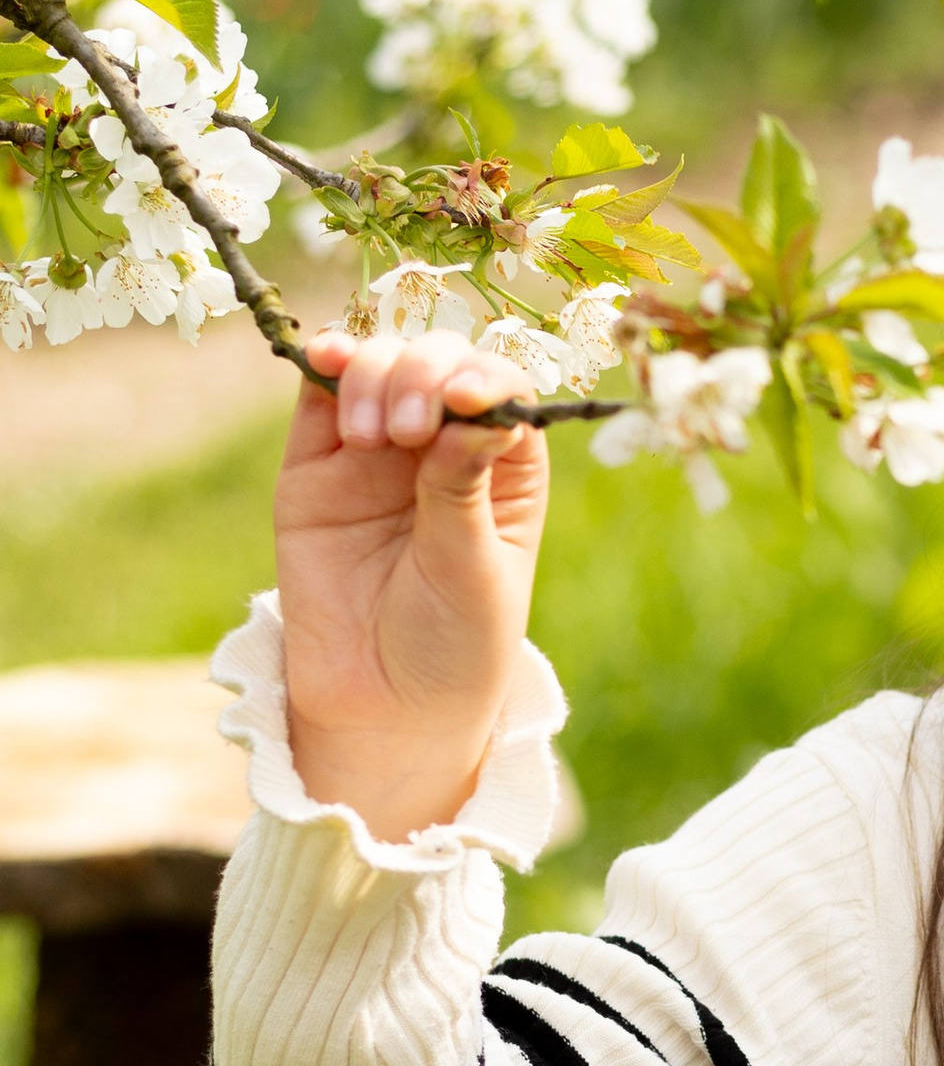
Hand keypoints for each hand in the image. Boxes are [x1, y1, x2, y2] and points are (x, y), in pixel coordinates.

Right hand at [273, 328, 549, 841]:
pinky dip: (327, 362)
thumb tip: (473, 406)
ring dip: (377, 375)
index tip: (466, 401)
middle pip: (439, 363)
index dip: (483, 378)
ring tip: (374, 441)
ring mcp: (378, 449)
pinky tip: (330, 360)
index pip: (502, 389)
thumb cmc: (452, 643)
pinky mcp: (317, 461)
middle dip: (424, 375)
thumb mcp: (472, 567)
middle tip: (411, 433)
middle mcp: (444, 445)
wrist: (380, 705)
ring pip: (381, 365)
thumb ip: (462, 487)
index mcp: (504, 466)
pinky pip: (321, 391)